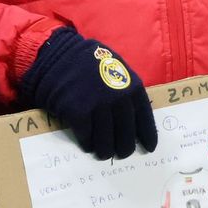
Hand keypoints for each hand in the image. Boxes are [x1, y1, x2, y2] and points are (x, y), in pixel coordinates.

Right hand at [19, 27, 157, 160]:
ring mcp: (99, 106)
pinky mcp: (78, 113)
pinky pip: (86, 137)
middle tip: (121, 154)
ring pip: (106, 141)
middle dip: (124, 148)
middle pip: (126, 134)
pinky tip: (87, 145)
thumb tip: (131, 116)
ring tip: (103, 154)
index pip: (144, 119)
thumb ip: (126, 90)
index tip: (148, 149)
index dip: (147, 136)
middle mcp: (119, 99)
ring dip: (105, 150)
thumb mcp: (116, 68)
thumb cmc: (87, 62)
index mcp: (132, 87)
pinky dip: (87, 143)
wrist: (59, 53)